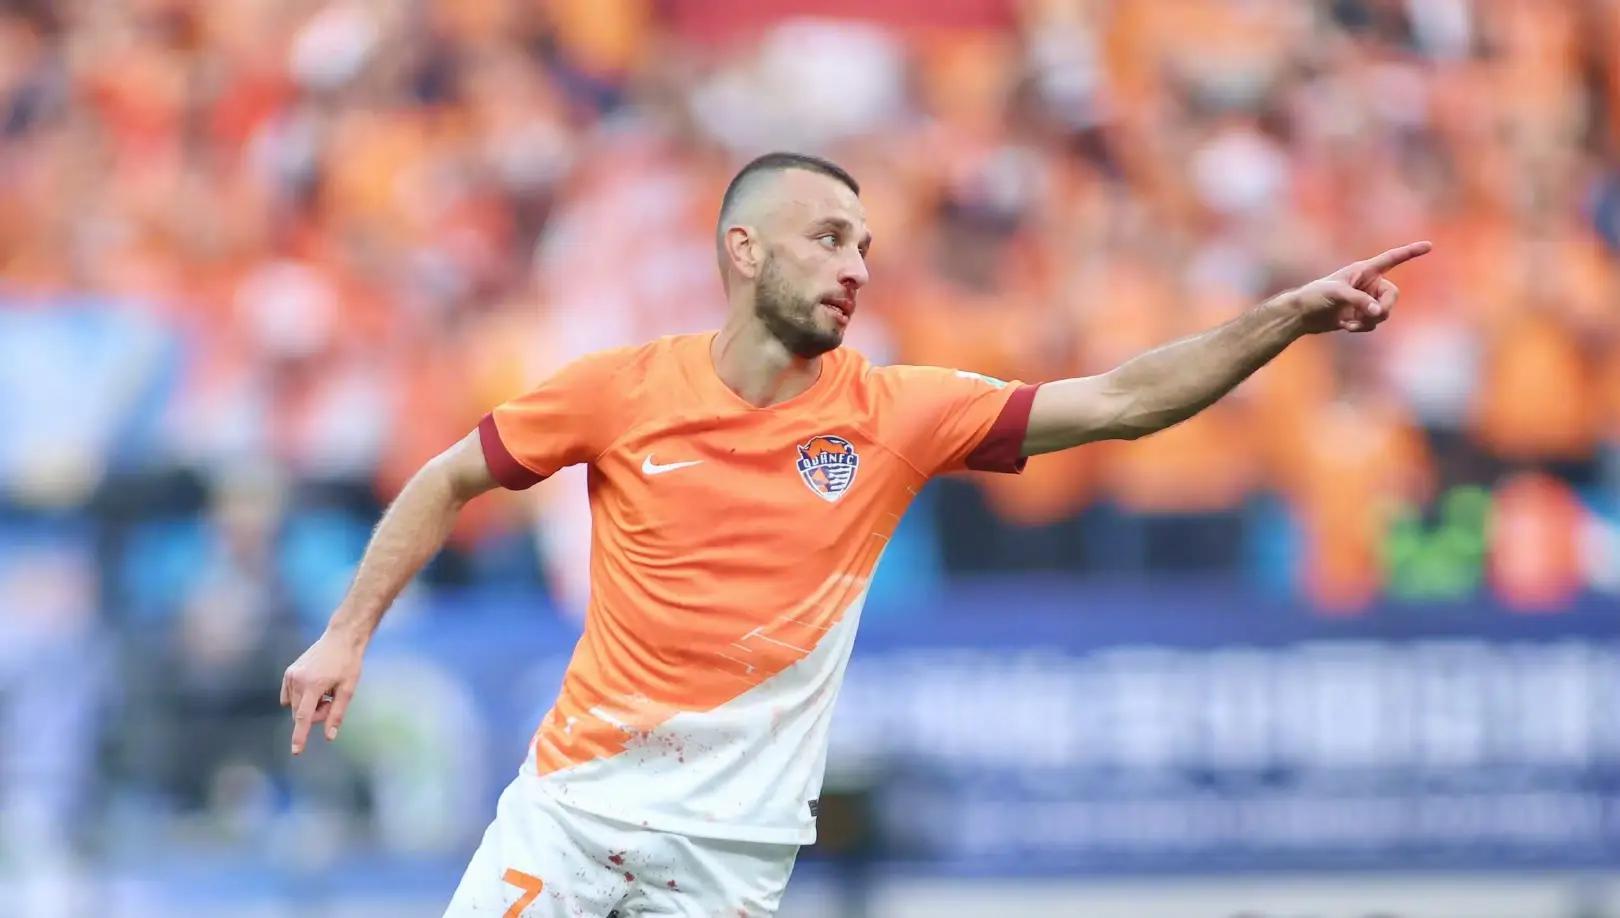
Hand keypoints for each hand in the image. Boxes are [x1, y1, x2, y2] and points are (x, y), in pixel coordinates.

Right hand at [280, 625, 366, 754]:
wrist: (341, 638)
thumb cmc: (349, 663)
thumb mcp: (348, 689)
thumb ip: (337, 714)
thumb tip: (329, 737)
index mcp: (313, 685)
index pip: (304, 717)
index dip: (300, 736)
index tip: (296, 752)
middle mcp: (297, 680)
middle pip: (301, 714)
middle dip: (316, 714)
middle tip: (332, 699)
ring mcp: (290, 675)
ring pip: (295, 706)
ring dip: (309, 705)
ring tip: (325, 689)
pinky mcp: (288, 673)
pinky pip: (289, 697)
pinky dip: (301, 698)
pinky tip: (315, 686)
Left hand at [1284, 240, 1431, 334]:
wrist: (1302, 315)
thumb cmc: (1314, 295)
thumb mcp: (1336, 294)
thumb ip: (1359, 300)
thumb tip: (1377, 312)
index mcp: (1364, 270)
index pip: (1391, 259)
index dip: (1410, 252)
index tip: (1428, 246)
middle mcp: (1368, 284)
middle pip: (1393, 295)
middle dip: (1385, 308)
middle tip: (1373, 315)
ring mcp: (1366, 301)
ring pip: (1384, 312)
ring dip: (1371, 320)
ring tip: (1351, 324)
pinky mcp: (1361, 316)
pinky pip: (1373, 323)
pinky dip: (1363, 327)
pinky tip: (1346, 327)